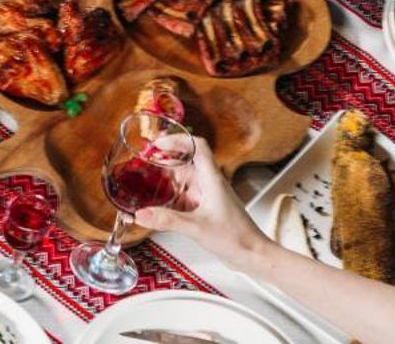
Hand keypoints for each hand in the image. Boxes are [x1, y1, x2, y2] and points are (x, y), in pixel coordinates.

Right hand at [131, 136, 265, 259]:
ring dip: (168, 178)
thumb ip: (168, 220)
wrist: (251, 254)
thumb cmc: (236, 237)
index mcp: (212, 179)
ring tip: (146, 180)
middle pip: (187, 161)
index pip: (197, 146)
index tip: (158, 143)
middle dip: (166, 159)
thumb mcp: (196, 228)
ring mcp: (208, 196)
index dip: (178, 140)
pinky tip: (160, 204)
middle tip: (145, 161)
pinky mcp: (206, 209)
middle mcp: (210, 183)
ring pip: (185, 179)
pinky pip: (185, 196)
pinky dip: (172, 196)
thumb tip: (142, 214)